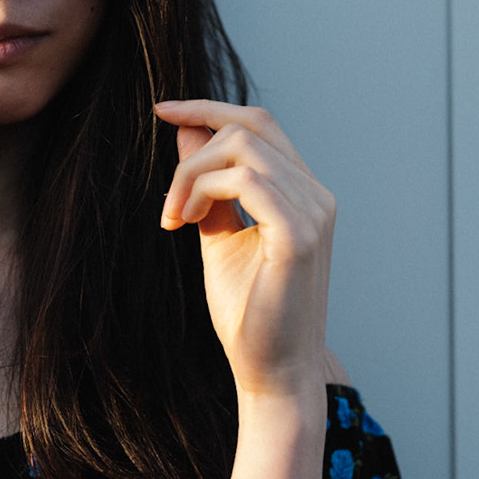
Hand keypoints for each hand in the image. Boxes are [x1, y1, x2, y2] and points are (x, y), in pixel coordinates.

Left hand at [154, 101, 334, 397]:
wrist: (271, 371)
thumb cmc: (249, 310)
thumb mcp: (218, 233)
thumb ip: (206, 184)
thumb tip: (185, 132)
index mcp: (302, 191)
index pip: (260, 124)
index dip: (210, 108)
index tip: (163, 111)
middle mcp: (315, 194)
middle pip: (249, 125)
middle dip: (193, 148)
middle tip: (169, 205)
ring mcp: (313, 212)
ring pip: (241, 147)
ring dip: (191, 175)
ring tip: (176, 218)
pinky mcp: (299, 235)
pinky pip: (246, 180)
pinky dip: (205, 190)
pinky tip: (187, 222)